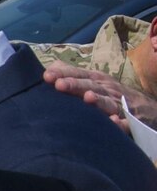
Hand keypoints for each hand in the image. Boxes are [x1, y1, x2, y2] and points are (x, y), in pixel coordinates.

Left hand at [42, 61, 156, 130]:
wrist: (144, 107)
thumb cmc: (110, 93)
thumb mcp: (94, 81)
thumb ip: (72, 75)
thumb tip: (50, 68)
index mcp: (97, 80)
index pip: (79, 74)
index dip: (64, 74)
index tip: (47, 76)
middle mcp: (107, 90)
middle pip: (90, 86)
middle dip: (75, 85)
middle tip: (59, 85)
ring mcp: (119, 105)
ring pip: (108, 102)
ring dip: (98, 100)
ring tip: (87, 98)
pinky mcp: (130, 121)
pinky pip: (126, 123)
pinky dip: (120, 123)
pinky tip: (114, 121)